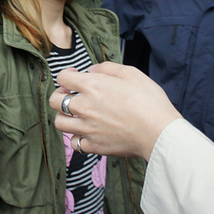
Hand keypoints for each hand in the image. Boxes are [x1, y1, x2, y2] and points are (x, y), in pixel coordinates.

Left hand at [50, 63, 181, 160]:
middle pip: (55, 101)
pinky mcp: (94, 146)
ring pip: (60, 123)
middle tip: (69, 95)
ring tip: (76, 115)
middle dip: (59, 95)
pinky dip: (77, 138)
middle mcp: (84, 107)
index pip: (63, 77)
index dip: (67, 75)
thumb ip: (107, 68)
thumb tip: (92, 70)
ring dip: (64, 116)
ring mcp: (87, 128)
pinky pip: (75, 143)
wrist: (158, 131)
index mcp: (92, 86)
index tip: (74, 76)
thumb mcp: (131, 73)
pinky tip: (86, 133)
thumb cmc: (149, 101)